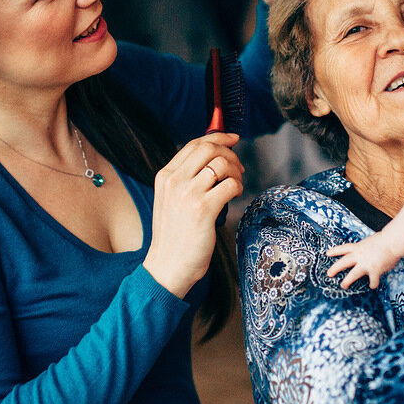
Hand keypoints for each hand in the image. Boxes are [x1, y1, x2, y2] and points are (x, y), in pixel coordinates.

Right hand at [143, 132, 244, 297]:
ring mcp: (188, 194)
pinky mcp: (203, 209)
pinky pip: (230, 185)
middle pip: (208, 148)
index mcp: (165, 176)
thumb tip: (213, 161)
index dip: (217, 137)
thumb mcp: (170, 201)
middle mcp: (174, 181)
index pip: (193, 144)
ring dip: (235, 170)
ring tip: (236, 183)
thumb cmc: (174, 236)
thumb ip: (185, 180)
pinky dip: (238, 187)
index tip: (232, 139)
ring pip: (221, 163)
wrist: (167, 266)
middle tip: (238, 166)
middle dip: (229, 152)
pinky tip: (234, 196)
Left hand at [325, 235, 401, 288]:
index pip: (344, 248)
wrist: (392, 242)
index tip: (327, 253)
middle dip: (335, 268)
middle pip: (343, 262)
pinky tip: (372, 285)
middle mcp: (359, 256)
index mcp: (358, 247)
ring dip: (347, 281)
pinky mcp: (374, 271)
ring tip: (343, 285)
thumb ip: (365, 248)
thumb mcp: (370, 241)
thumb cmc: (384, 240)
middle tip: (329, 274)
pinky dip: (373, 284)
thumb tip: (365, 252)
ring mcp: (366, 264)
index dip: (335, 251)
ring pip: (353, 274)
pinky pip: (372, 281)